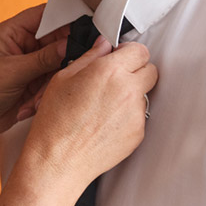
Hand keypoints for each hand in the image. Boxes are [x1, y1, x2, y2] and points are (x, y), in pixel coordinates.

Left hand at [0, 4, 69, 144]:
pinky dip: (48, 91)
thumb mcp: (14, 71)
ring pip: (59, 62)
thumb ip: (44, 58)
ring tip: (37, 94)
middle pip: (58, 39)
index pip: (46, 15)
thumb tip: (72, 45)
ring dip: (53, 79)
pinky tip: (34, 102)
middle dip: (65, 54)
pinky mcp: (36, 81)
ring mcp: (31, 63)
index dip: (67, 18)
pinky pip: (54, 80)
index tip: (87, 26)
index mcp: (13, 31)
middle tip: (72, 65)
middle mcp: (24, 44)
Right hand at [20, 36, 158, 189]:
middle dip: (136, 71)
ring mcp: (136, 114)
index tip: (119, 58)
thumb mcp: (62, 79)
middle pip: (150, 70)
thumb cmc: (55, 121)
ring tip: (104, 106)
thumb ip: (89, 58)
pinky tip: (105, 123)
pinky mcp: (138, 133)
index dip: (129, 53)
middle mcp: (128, 90)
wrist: (59, 160)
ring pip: (144, 94)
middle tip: (115, 79)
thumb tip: (103, 45)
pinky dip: (127, 116)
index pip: (140, 50)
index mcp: (109, 71)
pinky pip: (139, 117)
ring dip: (131, 95)